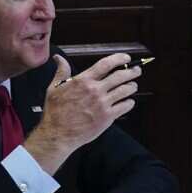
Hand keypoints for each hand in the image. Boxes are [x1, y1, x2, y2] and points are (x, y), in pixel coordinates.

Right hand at [24, 53, 139, 173]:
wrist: (58, 134)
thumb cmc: (55, 112)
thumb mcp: (54, 88)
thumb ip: (61, 71)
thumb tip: (59, 58)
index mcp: (83, 81)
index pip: (106, 64)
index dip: (119, 59)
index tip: (126, 58)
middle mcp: (95, 90)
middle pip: (121, 76)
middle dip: (132, 72)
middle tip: (136, 71)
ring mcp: (103, 104)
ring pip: (126, 90)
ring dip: (132, 86)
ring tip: (133, 86)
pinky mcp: (108, 117)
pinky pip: (125, 106)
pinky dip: (130, 102)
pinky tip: (128, 101)